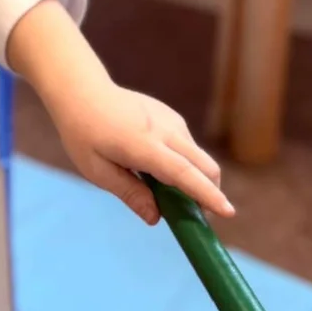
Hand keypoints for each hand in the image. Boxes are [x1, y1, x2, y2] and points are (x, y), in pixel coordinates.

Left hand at [6, 0, 234, 225]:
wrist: (83, 92)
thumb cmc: (84, 135)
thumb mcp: (98, 172)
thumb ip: (130, 194)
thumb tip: (156, 218)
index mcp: (143, 146)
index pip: (184, 174)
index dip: (207, 196)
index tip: (228, 213)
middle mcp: (165, 131)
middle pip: (204, 166)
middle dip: (210, 192)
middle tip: (199, 216)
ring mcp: (171, 121)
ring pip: (198, 157)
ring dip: (196, 179)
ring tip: (170, 195)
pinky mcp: (172, 117)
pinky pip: (188, 146)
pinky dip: (186, 164)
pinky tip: (159, 170)